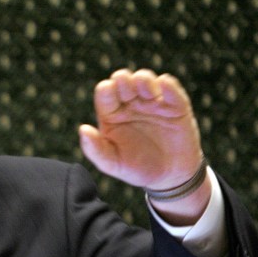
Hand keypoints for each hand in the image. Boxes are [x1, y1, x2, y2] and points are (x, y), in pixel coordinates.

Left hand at [78, 69, 203, 190]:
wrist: (169, 178)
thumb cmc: (135, 169)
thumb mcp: (112, 164)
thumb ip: (94, 149)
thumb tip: (83, 129)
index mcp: (111, 114)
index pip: (105, 92)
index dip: (106, 88)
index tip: (110, 92)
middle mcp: (130, 104)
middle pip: (123, 80)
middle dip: (123, 80)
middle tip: (128, 92)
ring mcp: (152, 103)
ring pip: (145, 78)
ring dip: (143, 79)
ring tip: (147, 92)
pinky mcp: (175, 105)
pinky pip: (170, 87)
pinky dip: (166, 84)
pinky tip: (162, 88)